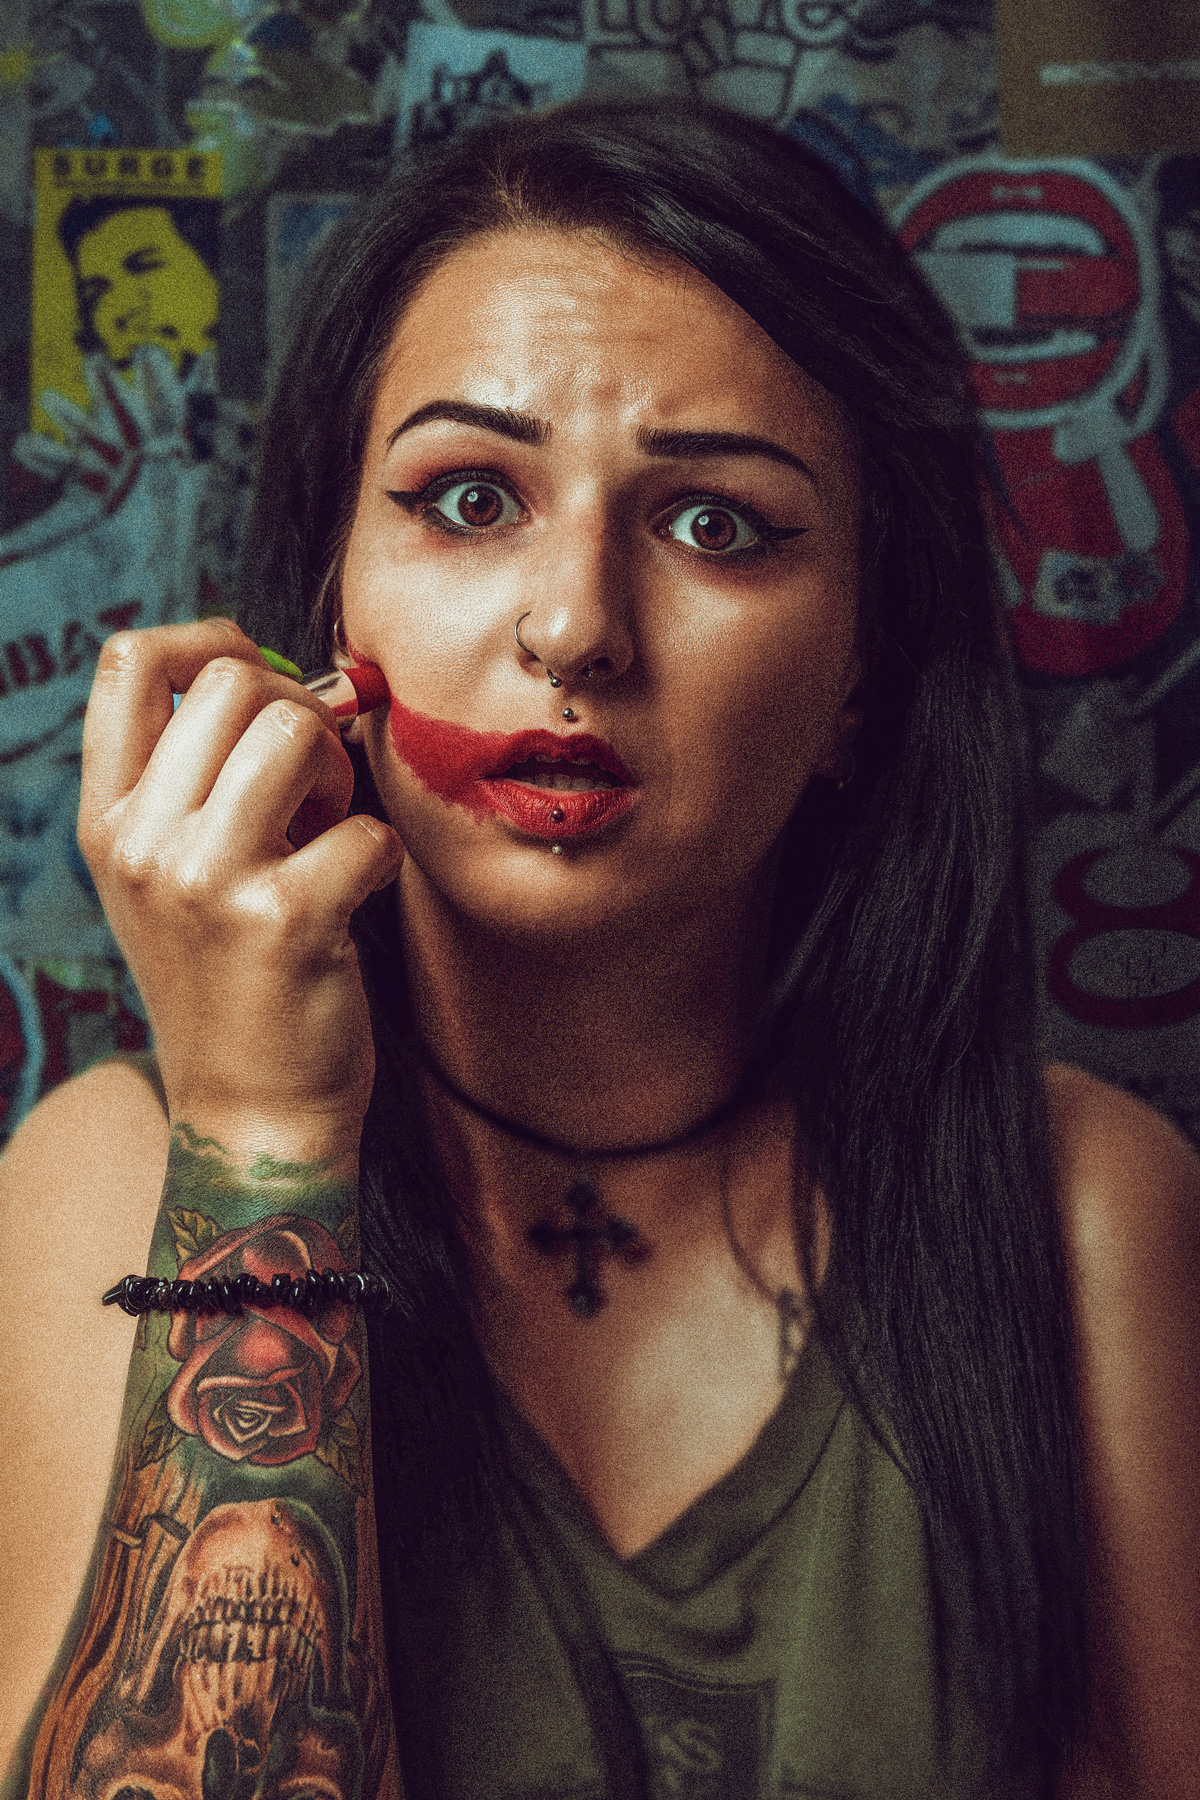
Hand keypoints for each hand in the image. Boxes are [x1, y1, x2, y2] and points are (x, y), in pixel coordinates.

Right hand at [78, 619, 403, 1153]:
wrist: (250, 1115)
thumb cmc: (231, 981)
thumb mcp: (174, 877)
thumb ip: (205, 780)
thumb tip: (302, 678)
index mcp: (108, 822)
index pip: (128, 661)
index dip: (210, 638)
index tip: (262, 676)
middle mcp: (143, 844)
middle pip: (232, 681)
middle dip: (300, 711)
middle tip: (315, 785)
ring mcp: (207, 882)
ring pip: (295, 730)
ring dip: (338, 771)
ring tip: (331, 830)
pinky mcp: (285, 922)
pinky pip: (366, 829)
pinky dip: (383, 855)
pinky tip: (358, 896)